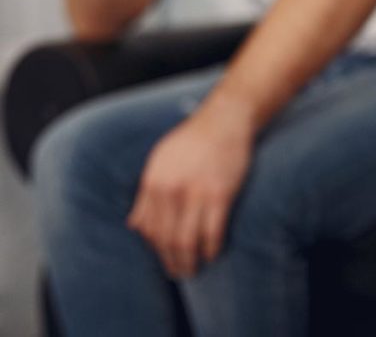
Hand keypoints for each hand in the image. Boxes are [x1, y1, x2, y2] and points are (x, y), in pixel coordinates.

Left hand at [127, 96, 253, 277]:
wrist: (224, 120)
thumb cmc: (193, 140)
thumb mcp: (159, 161)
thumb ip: (146, 193)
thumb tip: (134, 224)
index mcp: (153, 183)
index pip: (148, 229)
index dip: (156, 250)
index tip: (164, 259)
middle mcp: (170, 190)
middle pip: (166, 239)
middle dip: (172, 262)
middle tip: (179, 273)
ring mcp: (196, 193)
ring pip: (187, 241)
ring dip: (190, 261)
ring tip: (194, 269)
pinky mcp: (220, 194)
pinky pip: (212, 232)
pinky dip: (211, 248)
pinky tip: (213, 253)